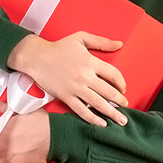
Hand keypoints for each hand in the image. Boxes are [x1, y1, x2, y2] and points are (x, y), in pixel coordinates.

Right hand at [7, 32, 128, 126]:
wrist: (37, 57)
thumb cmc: (59, 47)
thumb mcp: (81, 38)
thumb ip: (101, 42)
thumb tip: (119, 44)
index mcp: (90, 62)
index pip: (113, 74)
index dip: (121, 83)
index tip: (123, 89)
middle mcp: (84, 76)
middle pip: (108, 92)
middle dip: (120, 101)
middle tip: (126, 106)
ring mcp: (75, 88)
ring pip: (98, 103)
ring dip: (112, 113)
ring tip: (121, 120)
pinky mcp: (65, 97)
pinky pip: (82, 110)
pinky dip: (93, 118)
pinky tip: (101, 124)